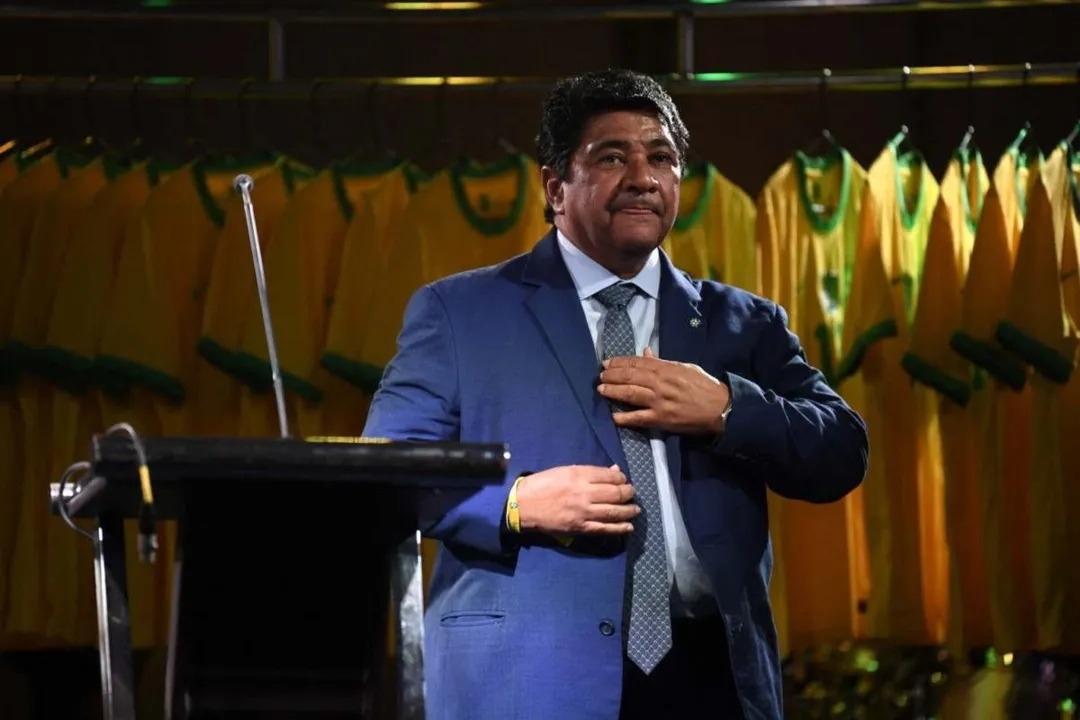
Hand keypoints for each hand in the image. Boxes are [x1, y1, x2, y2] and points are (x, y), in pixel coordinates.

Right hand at [516, 464, 638, 535]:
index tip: (624, 480)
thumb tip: (613, 471)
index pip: (609, 476)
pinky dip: (619, 528)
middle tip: (632, 493)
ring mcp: (583, 512)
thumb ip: (590, 472)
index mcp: (579, 475)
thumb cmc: (542, 484)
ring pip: (614, 511)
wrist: (523, 505)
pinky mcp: (580, 527)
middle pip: (615, 493)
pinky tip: (628, 526)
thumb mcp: (565, 471)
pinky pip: (604, 528)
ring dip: (629, 510)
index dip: (621, 478)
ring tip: (635, 509)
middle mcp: (584, 493)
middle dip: (628, 493)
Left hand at [598, 347, 729, 433]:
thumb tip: (645, 352)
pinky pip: (638, 418)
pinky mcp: (661, 419)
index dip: (619, 362)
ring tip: (601, 390)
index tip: (607, 363)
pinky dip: (624, 417)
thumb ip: (662, 361)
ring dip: (613, 391)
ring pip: (630, 394)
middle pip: (630, 377)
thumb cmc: (704, 386)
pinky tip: (613, 416)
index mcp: (666, 368)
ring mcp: (659, 401)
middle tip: (600, 376)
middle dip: (612, 375)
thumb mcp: (684, 367)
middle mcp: (660, 383)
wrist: (720, 408)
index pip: (637, 363)